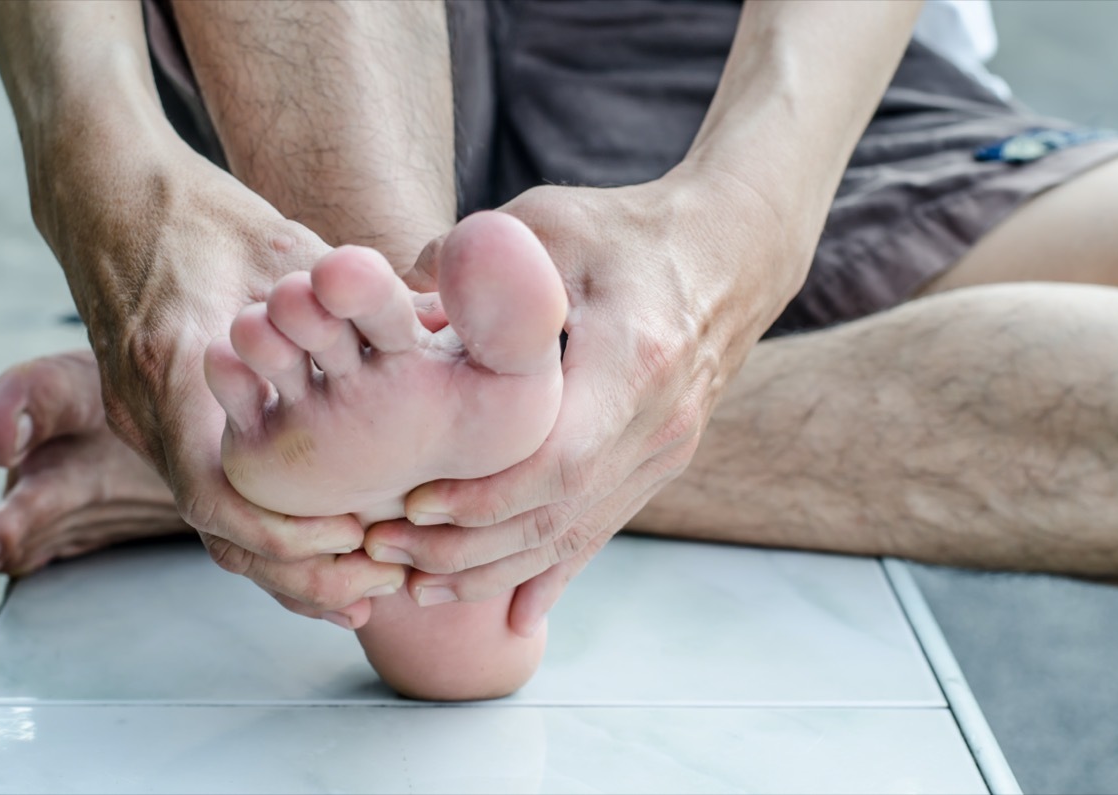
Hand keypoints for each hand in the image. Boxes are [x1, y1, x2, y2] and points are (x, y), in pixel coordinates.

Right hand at [37, 130, 406, 626]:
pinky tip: (325, 553)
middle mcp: (149, 412)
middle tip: (374, 590)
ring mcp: (146, 425)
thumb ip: (351, 295)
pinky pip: (212, 501)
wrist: (113, 203)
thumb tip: (442, 326)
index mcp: (176, 365)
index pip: (212, 488)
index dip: (281, 532)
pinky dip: (266, 536)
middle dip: (295, 573)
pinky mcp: (161, 427)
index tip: (351, 538)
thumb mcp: (284, 246)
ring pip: (217, 528)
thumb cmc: (203, 217)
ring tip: (363, 594)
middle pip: (218, 530)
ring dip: (285, 567)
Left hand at [366, 165, 810, 633]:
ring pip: (576, 534)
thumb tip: (391, 304)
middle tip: (386, 555)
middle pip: (559, 514)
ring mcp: (666, 449)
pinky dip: (553, 572)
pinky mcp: (663, 460)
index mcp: (634, 360)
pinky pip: (603, 528)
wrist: (731, 252)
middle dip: (468, 546)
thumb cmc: (630, 229)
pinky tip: (516, 616)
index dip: (484, 498)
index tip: (412, 507)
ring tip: (421, 590)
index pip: (559, 460)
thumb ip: (468, 262)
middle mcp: (658, 420)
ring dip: (497, 570)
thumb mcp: (550, 223)